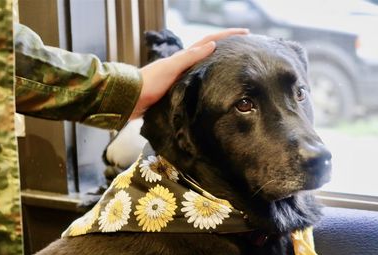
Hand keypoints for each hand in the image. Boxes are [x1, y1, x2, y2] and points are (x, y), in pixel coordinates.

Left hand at [130, 28, 249, 118]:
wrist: (131, 99)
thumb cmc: (149, 82)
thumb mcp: (171, 67)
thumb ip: (190, 57)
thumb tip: (212, 45)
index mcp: (183, 57)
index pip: (209, 41)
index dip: (227, 36)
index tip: (245, 33)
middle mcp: (184, 65)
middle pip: (209, 53)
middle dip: (227, 48)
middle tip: (244, 48)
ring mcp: (181, 77)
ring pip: (205, 68)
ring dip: (219, 64)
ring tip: (235, 67)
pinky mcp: (177, 90)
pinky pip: (199, 82)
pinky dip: (209, 81)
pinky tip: (215, 88)